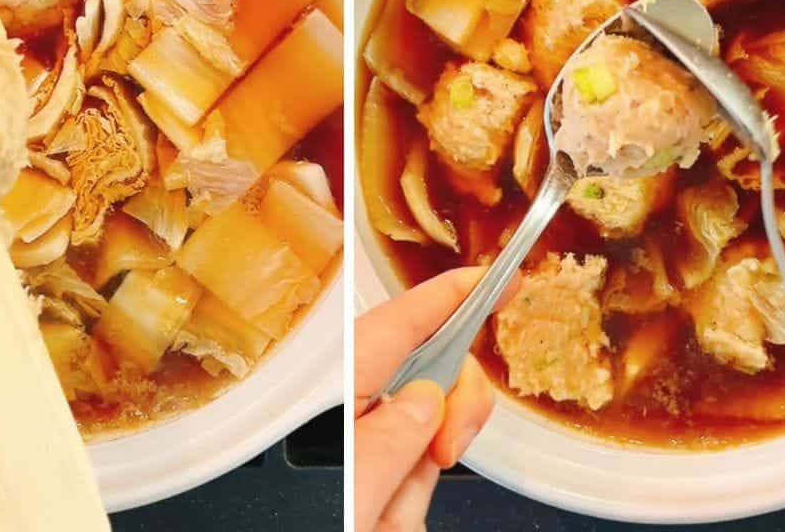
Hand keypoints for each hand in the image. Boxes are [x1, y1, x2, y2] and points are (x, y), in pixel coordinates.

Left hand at [354, 266, 520, 531]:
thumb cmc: (294, 524)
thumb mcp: (351, 499)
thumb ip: (390, 443)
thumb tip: (426, 401)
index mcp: (331, 404)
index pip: (397, 328)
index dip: (446, 297)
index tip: (491, 277)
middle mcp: (346, 424)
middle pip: (423, 379)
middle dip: (450, 405)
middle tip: (449, 449)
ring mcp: (362, 460)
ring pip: (423, 441)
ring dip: (420, 475)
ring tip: (386, 514)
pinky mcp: (372, 493)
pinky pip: (411, 486)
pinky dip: (407, 503)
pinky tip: (384, 520)